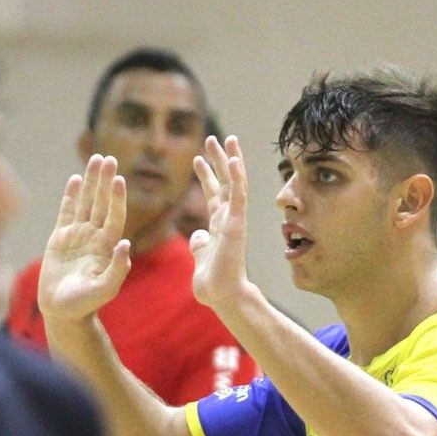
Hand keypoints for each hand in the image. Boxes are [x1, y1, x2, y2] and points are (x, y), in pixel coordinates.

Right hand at [38, 155, 131, 322]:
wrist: (62, 312)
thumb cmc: (85, 304)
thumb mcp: (105, 289)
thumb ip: (117, 269)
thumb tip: (126, 245)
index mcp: (107, 246)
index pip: (114, 216)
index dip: (117, 198)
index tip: (119, 179)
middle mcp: (94, 237)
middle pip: (101, 203)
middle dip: (105, 181)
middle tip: (109, 159)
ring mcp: (77, 236)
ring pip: (86, 203)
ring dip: (91, 182)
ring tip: (96, 160)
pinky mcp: (60, 238)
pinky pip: (67, 212)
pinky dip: (71, 196)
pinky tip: (75, 179)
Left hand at [189, 135, 257, 308]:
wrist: (222, 296)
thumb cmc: (213, 282)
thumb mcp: (201, 257)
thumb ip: (200, 244)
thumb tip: (198, 235)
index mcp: (219, 226)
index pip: (214, 194)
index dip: (206, 175)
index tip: (198, 158)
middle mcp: (228, 219)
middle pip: (224, 182)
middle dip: (218, 160)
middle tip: (212, 139)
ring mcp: (234, 220)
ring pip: (234, 183)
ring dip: (230, 160)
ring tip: (225, 139)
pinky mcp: (237, 224)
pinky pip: (238, 196)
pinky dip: (237, 177)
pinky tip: (234, 158)